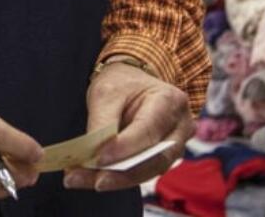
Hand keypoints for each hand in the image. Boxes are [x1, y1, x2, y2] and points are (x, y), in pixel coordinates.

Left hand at [63, 62, 192, 191]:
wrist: (133, 84)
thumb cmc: (122, 85)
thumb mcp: (106, 93)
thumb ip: (102, 123)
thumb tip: (94, 154)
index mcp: (170, 100)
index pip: (148, 130)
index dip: (124, 148)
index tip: (99, 159)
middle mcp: (180, 126)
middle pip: (154, 158)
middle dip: (120, 173)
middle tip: (91, 180)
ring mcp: (176, 145)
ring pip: (149, 170)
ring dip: (116, 180)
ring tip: (83, 180)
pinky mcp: (164, 158)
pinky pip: (143, 172)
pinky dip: (119, 177)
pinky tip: (93, 178)